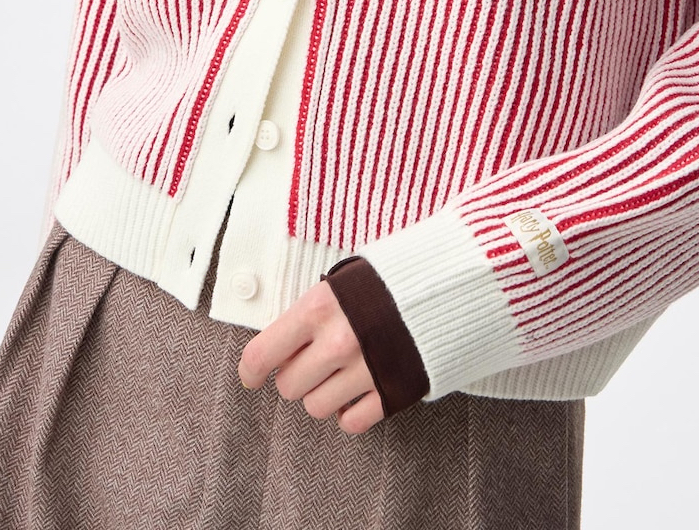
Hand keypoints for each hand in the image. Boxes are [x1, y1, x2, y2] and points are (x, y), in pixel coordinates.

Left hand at [236, 278, 384, 435]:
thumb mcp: (342, 281)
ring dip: (323, 394)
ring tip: (339, 373)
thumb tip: (283, 342)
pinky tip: (358, 391)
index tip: (251, 377)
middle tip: (312, 360)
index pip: (262, 354)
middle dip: (296, 376)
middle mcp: (337, 342)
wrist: (448, 283)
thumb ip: (311, 311)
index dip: (250, 371)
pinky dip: (351, 412)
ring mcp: (364, 370)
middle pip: (289, 386)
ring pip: (317, 407)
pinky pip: (353, 422)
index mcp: (318, 308)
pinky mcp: (391, 390)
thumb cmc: (389, 277)